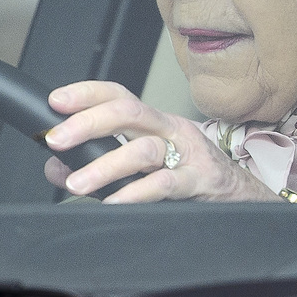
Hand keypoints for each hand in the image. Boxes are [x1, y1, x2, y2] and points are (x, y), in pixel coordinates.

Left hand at [43, 80, 281, 202]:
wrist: (241, 196)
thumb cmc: (189, 174)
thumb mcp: (143, 165)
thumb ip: (98, 163)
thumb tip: (56, 166)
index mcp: (154, 121)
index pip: (118, 94)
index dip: (86, 93)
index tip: (55, 101)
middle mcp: (170, 129)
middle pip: (128, 111)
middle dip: (88, 122)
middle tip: (56, 139)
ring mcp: (186, 154)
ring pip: (143, 149)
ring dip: (105, 166)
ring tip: (77, 183)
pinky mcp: (198, 182)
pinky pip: (165, 184)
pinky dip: (136, 193)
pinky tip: (114, 203)